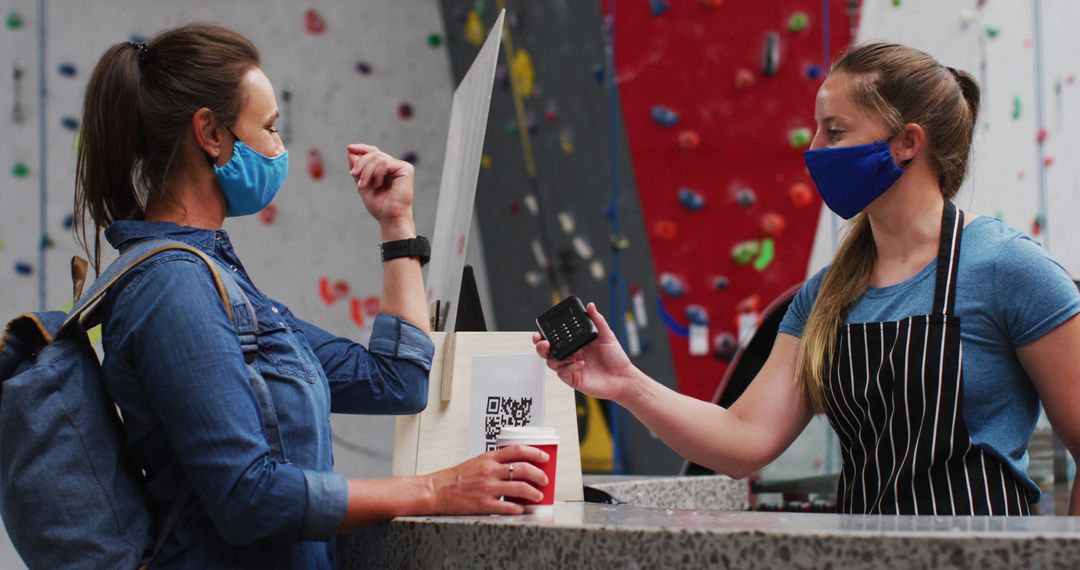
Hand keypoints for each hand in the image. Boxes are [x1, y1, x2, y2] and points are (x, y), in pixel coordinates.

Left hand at [347, 144, 414, 227]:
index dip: (362, 148)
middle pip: (374, 153)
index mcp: (386, 169)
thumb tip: (350, 151)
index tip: (349, 148)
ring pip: (378, 158)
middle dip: (361, 163)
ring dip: (367, 171)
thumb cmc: (379, 205)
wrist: (389, 217)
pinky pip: (386, 163)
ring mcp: (401, 167)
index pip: (374, 152)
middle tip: (353, 174)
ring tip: (363, 185)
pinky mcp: (406, 169)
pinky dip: (378, 174)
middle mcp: (394, 166)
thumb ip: (358, 169)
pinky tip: (378, 185)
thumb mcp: (363, 184)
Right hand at [428, 445, 549, 514]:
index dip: (535, 452)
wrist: (436, 491)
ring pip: (520, 487)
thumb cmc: (454, 478)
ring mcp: (488, 487)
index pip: (517, 450)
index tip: (544, 456)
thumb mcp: (476, 462)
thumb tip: (514, 467)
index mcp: (488, 458)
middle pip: (523, 468)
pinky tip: (521, 509)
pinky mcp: (484, 504)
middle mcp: (489, 471)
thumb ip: (494, 463)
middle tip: (545, 479)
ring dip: (534, 492)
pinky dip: (518, 508)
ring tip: (538, 495)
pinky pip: (507, 506)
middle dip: (539, 474)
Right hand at [533, 302, 635, 401]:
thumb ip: (598, 320)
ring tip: (563, 352)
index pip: (556, 338)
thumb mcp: (607, 336)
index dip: (545, 334)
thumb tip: (590, 306)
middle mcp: (571, 355)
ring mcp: (571, 367)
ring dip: (553, 357)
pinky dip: (569, 367)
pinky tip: (580, 363)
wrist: (624, 378)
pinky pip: (563, 373)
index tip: (541, 330)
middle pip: (547, 351)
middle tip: (543, 342)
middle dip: (540, 346)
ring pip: (551, 362)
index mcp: (576, 343)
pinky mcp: (573, 379)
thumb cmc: (616, 358)